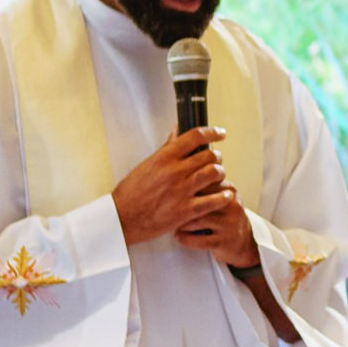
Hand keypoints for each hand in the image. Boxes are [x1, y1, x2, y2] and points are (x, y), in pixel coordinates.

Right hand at [113, 127, 233, 246]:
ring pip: (214, 173)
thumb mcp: (148, 164)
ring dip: (220, 173)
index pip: (195, 136)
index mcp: (164, 157)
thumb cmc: (132, 192)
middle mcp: (174, 171)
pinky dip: (223, 196)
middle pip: (209, 155)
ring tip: (218, 176)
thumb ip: (167, 147)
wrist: (122, 218)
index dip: (212, 132)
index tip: (221, 134)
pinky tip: (225, 195)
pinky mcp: (186, 210)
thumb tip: (178, 128)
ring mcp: (181, 191)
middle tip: (216, 161)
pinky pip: (214, 200)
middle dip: (216, 157)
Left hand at [176, 189, 258, 268]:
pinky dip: (185, 238)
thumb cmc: (223, 216)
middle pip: (200, 200)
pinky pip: (199, 240)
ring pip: (198, 220)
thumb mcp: (219, 198)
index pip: (204, 182)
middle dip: (182, 205)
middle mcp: (232, 206)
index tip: (172, 193)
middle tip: (169, 208)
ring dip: (182, 223)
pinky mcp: (224, 242)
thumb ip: (205, 186)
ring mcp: (229, 224)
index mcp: (229, 191)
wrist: (241, 242)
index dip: (185, 187)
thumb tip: (177, 175)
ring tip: (174, 223)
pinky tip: (179, 236)